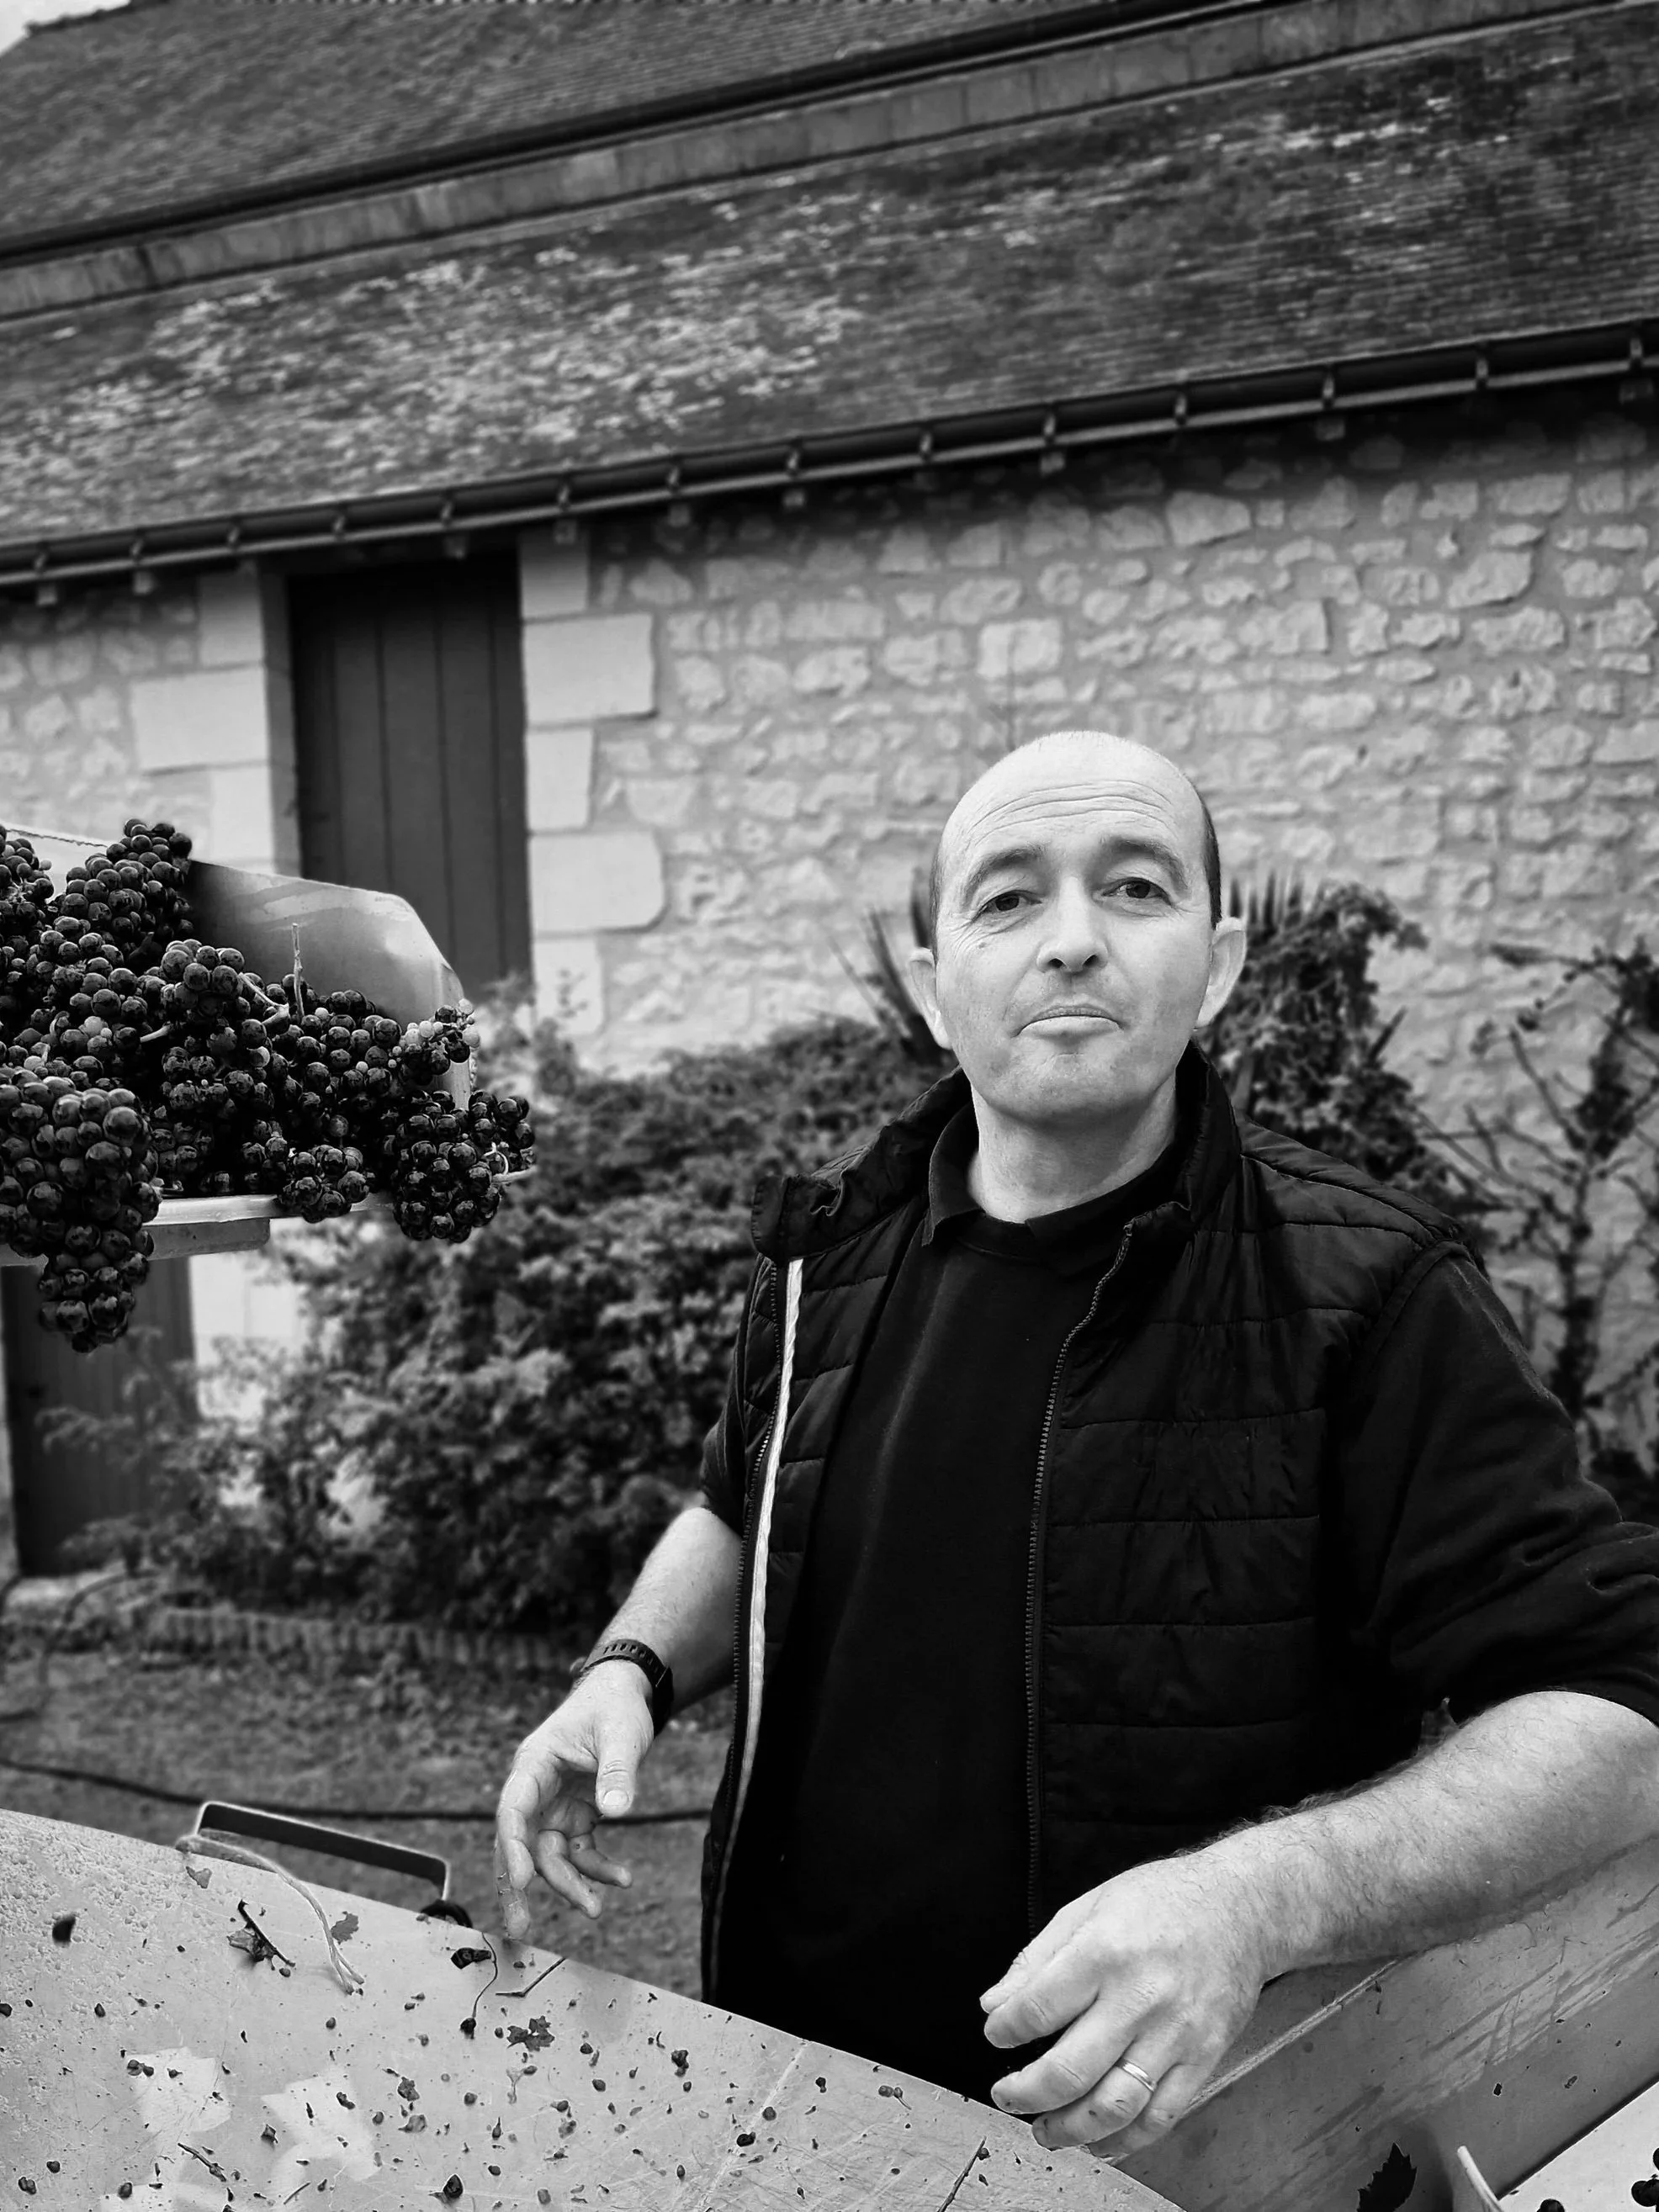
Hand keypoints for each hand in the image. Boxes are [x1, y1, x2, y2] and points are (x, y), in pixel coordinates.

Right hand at [494, 1663, 655, 1939]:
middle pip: (520, 1844)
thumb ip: (618, 1770)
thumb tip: (616, 1811)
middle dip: (519, 1887)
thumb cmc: (615, 1705)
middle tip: (520, 1928)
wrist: (625, 1693)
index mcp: (534, 1764)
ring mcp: (555, 1805)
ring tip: (594, 1909)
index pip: (513, 1811)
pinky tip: (621, 1878)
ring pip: (549, 1856)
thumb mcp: (621, 1733)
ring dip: (568, 1884)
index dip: (513, 1849)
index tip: (522, 1882)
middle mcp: (537, 1789)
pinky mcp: (576, 1814)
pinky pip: (578, 1850)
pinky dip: (595, 1868)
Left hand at [980, 1851, 1268, 2156]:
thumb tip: (995, 2003)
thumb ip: (1037, 1957)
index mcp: (1104, 1952)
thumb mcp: (1089, 1905)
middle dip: (1026, 2093)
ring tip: (1044, 2129)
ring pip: (1114, 2106)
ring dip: (1070, 2129)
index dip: (1006, 2030)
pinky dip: (1124, 2140)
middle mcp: (1140, 1998)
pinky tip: (1099, 2139)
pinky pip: (1160, 2116)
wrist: (1241, 1908)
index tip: (997, 2035)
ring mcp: (1175, 2035)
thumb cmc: (1163, 1901)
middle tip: (1006, 2095)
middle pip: (1070, 2069)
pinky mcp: (1203, 2059)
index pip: (1038, 2008)